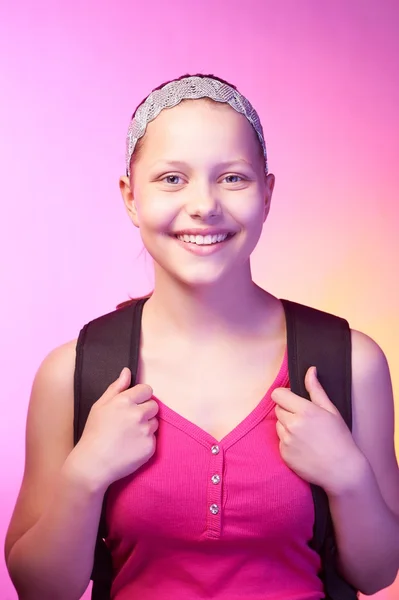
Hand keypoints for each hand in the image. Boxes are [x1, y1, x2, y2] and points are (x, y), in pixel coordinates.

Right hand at [70, 368, 157, 490]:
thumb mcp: (99, 406)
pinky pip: (153, 438)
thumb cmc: (94, 433)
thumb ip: (116, 387)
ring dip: (146, 426)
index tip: (134, 404)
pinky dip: (145, 441)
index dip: (141, 396)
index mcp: (125, 401)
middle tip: (130, 422)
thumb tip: (127, 371)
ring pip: (155, 422)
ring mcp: (145, 431)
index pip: (147, 390)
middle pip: (154, 405)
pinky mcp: (150, 447)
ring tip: (129, 435)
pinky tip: (130, 446)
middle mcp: (137, 414)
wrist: (93, 464)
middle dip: (145, 410)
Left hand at [271, 367, 363, 495]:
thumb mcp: (331, 411)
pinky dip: (288, 442)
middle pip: (277, 409)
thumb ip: (316, 390)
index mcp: (305, 411)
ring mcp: (287, 441)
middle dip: (287, 411)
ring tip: (305, 434)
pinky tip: (303, 447)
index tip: (293, 399)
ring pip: (278, 425)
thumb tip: (310, 370)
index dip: (284, 395)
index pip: (278, 394)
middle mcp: (293, 425)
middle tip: (304, 419)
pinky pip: (280, 441)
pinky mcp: (284, 454)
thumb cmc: (340, 438)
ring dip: (287, 426)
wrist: (342, 470)